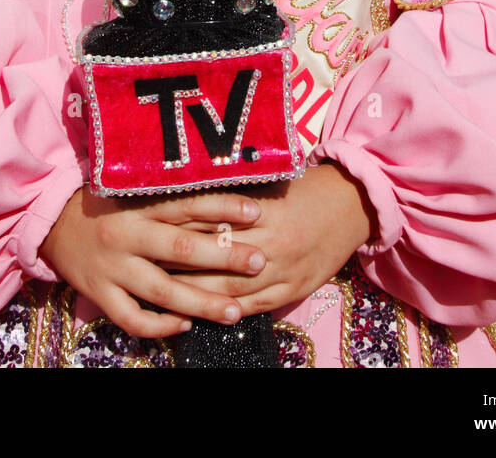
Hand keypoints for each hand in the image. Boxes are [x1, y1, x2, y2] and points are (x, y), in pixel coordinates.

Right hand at [39, 186, 267, 337]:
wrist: (53, 223)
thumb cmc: (106, 205)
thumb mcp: (135, 193)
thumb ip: (172, 201)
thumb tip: (225, 203)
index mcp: (138, 204)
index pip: (186, 203)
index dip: (222, 208)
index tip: (257, 213)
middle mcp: (127, 234)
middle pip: (181, 249)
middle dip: (224, 258)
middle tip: (259, 263)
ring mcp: (113, 267)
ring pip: (163, 290)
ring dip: (202, 302)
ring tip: (235, 311)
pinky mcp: (100, 294)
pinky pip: (132, 318)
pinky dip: (160, 325)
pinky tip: (185, 325)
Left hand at [169, 162, 376, 314]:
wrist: (351, 205)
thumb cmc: (305, 188)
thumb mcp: (270, 183)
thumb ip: (232, 194)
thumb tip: (186, 195)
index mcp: (261, 209)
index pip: (210, 220)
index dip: (178, 227)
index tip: (149, 229)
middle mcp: (270, 241)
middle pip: (214, 257)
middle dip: (177, 263)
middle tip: (144, 263)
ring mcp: (282, 269)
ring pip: (229, 288)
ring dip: (194, 294)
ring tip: (162, 293)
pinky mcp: (292, 289)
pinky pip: (253, 306)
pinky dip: (226, 311)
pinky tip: (202, 313)